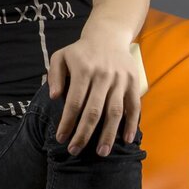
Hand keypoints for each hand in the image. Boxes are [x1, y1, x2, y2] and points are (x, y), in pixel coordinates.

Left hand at [47, 33, 139, 156]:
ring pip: (115, 111)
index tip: (61, 138)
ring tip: (102, 153)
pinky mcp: (133, 82)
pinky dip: (132, 124)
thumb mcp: (61, 56)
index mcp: (84, 69)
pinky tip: (126, 139)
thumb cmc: (80, 51)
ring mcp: (120, 80)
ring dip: (109, 134)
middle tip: (75, 151)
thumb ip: (54, 75)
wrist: (108, 35)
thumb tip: (55, 97)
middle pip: (94, 111)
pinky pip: (134, 106)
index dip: (68, 122)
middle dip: (84, 134)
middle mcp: (103, 75)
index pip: (75, 101)